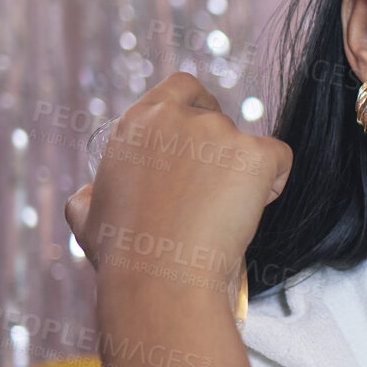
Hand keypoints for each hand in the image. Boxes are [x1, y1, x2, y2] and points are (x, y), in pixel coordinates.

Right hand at [63, 72, 291, 298]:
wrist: (160, 278)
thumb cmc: (124, 254)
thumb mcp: (86, 217)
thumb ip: (89, 194)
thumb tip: (89, 194)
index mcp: (139, 121)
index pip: (182, 87)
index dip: (196, 109)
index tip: (197, 140)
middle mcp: (179, 117)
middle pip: (216, 119)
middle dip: (220, 152)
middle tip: (212, 193)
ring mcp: (220, 133)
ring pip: (247, 144)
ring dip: (243, 173)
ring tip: (224, 215)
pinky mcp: (255, 156)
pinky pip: (279, 159)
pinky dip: (273, 182)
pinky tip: (253, 208)